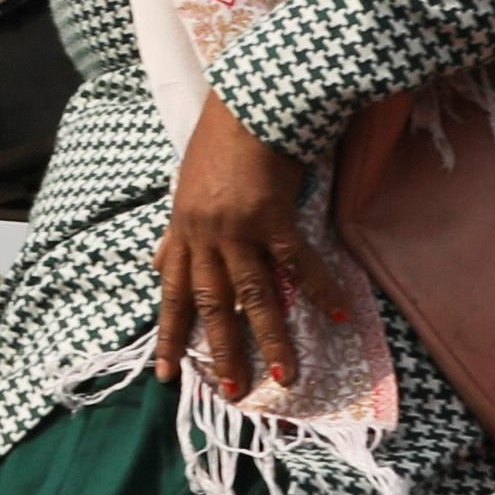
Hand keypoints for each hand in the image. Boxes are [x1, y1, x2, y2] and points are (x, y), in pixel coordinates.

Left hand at [148, 95, 356, 405]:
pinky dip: (318, 288)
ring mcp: (237, 228)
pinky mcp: (271, 216)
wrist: (247, 102)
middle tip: (232, 391)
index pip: (172, 293)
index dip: (169, 335)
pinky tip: (337, 311)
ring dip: (272, 338)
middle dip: (222, 351)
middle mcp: (204, 236)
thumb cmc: (218, 141)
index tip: (165, 373)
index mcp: (182, 230)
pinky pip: (296, 263)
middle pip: (212, 305)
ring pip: (254, 295)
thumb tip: (157, 262)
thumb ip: (175, 231)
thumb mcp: (183, 188)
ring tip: (286, 376)